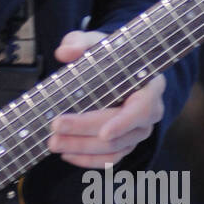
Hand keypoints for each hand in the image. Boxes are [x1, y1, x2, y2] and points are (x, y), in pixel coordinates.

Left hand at [47, 29, 165, 167]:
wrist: (118, 70)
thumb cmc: (111, 56)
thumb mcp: (97, 43)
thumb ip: (81, 43)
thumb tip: (64, 52)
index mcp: (149, 86)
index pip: (143, 108)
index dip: (124, 123)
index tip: (104, 133)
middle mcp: (149, 112)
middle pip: (121, 132)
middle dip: (86, 132)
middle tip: (56, 128)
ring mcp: (138, 131)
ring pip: (113, 148)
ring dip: (82, 148)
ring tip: (53, 142)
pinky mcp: (126, 143)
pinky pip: (110, 159)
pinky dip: (88, 160)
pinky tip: (66, 154)